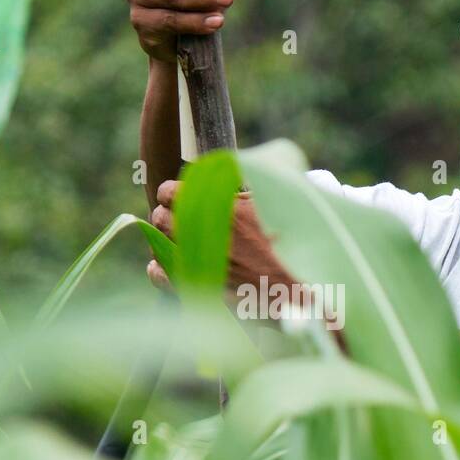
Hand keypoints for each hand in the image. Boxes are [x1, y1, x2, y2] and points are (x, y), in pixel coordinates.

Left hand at [146, 179, 293, 296]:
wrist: (301, 288)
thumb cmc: (293, 243)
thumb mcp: (274, 201)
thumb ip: (246, 184)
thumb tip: (227, 171)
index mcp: (219, 209)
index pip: (171, 192)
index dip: (171, 192)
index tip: (176, 195)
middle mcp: (205, 234)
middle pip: (161, 218)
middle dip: (166, 214)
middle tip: (176, 216)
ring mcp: (199, 263)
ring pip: (159, 245)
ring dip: (164, 240)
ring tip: (174, 239)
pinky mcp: (199, 288)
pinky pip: (161, 276)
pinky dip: (158, 270)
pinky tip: (160, 265)